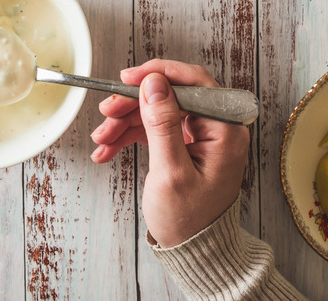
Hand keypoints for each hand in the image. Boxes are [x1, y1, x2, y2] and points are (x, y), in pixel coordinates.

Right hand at [90, 59, 249, 247]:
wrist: (194, 252)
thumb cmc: (190, 220)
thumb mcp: (171, 171)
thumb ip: (163, 124)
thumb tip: (155, 83)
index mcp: (226, 129)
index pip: (194, 83)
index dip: (158, 75)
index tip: (128, 78)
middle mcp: (217, 127)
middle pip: (170, 96)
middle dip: (133, 104)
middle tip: (106, 113)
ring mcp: (201, 136)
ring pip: (157, 112)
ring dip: (126, 122)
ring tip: (102, 139)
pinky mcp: (186, 146)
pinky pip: (155, 130)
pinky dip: (130, 136)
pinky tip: (108, 148)